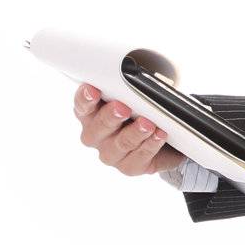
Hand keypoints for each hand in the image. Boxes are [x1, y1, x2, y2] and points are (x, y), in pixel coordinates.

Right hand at [73, 84, 187, 176]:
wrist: (162, 138)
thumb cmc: (139, 110)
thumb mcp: (131, 95)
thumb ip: (125, 88)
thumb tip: (134, 78)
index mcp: (90, 113)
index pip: (83, 105)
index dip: (86, 98)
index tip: (93, 90)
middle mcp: (95, 135)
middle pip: (99, 127)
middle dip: (111, 116)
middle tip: (122, 108)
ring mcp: (111, 153)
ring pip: (121, 143)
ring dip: (135, 132)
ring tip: (148, 124)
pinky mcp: (129, 167)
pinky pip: (140, 157)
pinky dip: (151, 144)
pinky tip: (160, 135)